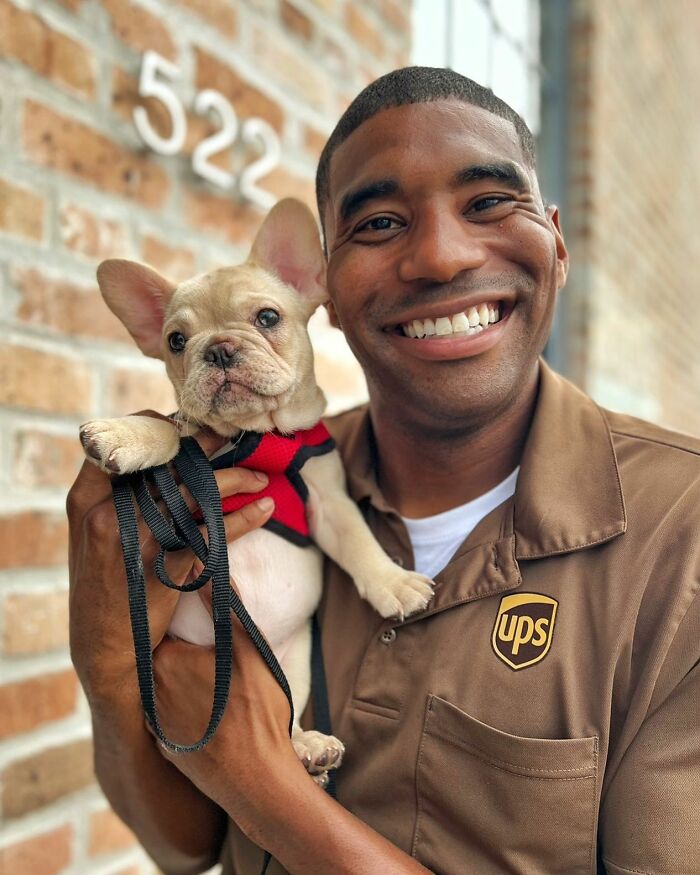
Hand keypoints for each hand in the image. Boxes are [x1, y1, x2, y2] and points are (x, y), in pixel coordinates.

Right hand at [67, 411, 273, 706]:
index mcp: (85, 499)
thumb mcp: (94, 535)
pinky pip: (214, 531)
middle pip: (167, 461)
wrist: (106, 647)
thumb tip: (160, 454)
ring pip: (196, 490)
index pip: (124, 443)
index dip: (161, 428)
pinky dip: (244, 518)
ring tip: (260, 477)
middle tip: (237, 436)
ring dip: (235, 479)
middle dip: (208, 445)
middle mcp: (107, 513)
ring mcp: (136, 538)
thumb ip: (114, 495)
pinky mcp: (166, 566)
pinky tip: (264, 509)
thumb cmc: (105, 584)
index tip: (190, 428)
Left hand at [149, 602, 302, 831]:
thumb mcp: (246, 649)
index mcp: (164, 660)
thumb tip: (204, 565)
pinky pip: (168, 713)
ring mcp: (153, 722)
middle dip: (180, 643)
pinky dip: (182, 705)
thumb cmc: (255, 712)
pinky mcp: (163, 746)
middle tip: (209, 645)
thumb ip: (222, 605)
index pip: (161, 620)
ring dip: (180, 675)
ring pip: (163, 683)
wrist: (255, 782)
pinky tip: (209, 707)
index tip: (193, 606)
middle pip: (160, 651)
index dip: (178, 612)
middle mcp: (148, 690)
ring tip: (211, 677)